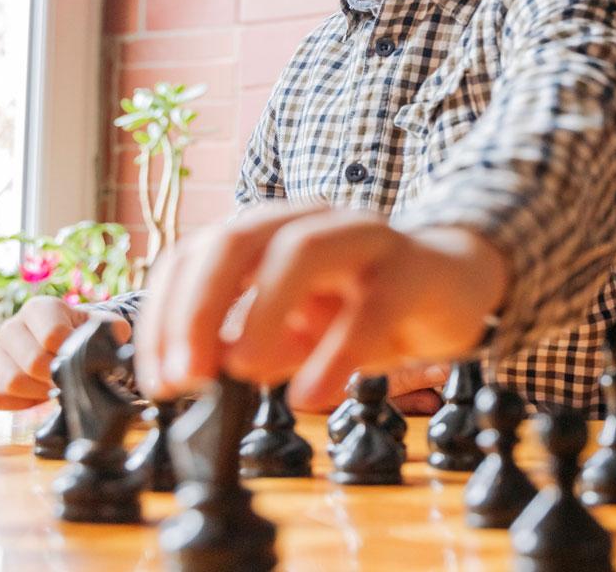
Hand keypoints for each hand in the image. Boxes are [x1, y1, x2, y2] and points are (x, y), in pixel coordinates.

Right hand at [0, 297, 127, 409]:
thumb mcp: (101, 326)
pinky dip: (16, 405)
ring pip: (10, 382)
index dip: (69, 355)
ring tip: (54, 390)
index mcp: (40, 309)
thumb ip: (112, 329)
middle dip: (55, 378)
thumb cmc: (83, 336)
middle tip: (68, 383)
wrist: (62, 347)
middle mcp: (12, 326)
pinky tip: (34, 398)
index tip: (80, 362)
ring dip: (38, 394)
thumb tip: (117, 338)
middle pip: (32, 363)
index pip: (52, 335)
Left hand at [133, 201, 506, 410]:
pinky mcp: (412, 267)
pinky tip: (313, 393)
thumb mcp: (296, 337)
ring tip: (240, 370)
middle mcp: (308, 221)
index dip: (166, 315)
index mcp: (268, 233)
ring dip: (262, 311)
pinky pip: (373, 304)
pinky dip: (337, 351)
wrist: (454, 286)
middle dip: (199, 306)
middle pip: (237, 239)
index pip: (196, 257)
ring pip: (303, 250)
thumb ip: (252, 351)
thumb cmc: (367, 306)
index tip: (161, 379)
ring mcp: (363, 236)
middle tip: (187, 375)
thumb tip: (200, 377)